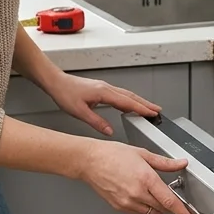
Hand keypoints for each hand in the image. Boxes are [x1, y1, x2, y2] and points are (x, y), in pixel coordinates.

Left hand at [44, 72, 160, 135]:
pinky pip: (120, 94)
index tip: (152, 113)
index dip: (141, 108)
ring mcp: (104, 87)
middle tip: (157, 110)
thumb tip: (109, 131)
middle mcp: (106, 88)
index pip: (127, 102)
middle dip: (145, 104)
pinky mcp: (101, 88)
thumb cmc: (65, 93)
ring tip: (148, 108)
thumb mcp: (79, 112)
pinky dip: (129, 99)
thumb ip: (96, 122)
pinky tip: (129, 105)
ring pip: (126, 94)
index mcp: (103, 92)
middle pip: (131, 96)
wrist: (56, 82)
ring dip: (139, 101)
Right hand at [78, 140, 196, 213]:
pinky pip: (139, 213)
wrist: (90, 161)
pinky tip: (141, 196)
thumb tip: (180, 163)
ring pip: (151, 212)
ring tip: (153, 193)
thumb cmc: (112, 154)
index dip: (182, 212)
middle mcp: (137, 193)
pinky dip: (145, 208)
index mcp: (146, 178)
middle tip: (170, 196)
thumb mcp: (142, 154)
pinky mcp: (120, 207)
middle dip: (170, 205)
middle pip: (162, 208)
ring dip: (158, 207)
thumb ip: (165, 162)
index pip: (169, 201)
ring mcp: (127, 202)